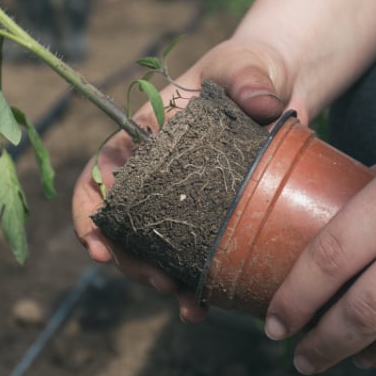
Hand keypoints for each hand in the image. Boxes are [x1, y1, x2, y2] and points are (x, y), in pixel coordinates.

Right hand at [71, 38, 299, 319]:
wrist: (287, 90)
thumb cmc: (252, 70)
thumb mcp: (247, 66)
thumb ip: (248, 76)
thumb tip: (261, 100)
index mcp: (142, 138)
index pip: (99, 175)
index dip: (87, 212)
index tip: (96, 245)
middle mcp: (155, 176)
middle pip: (123, 226)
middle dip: (130, 262)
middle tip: (158, 283)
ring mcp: (183, 203)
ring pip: (154, 251)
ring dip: (160, 282)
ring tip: (185, 303)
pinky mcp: (214, 223)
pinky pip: (193, 261)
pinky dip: (194, 289)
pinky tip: (202, 309)